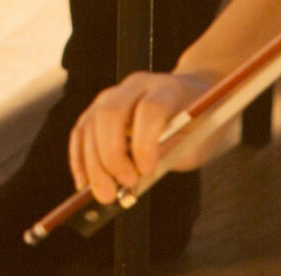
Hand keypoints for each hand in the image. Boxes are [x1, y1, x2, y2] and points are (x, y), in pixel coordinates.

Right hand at [69, 69, 223, 204]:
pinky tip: (84, 182)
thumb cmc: (200, 126)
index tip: (146, 171)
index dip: (145, 141)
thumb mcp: (197, 144)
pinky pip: (82, 130)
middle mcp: (136, 85)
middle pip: (111, 113)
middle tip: (119, 189)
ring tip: (104, 195)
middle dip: (111, 155)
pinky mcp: (99, 107)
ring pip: (91, 123)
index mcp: (169, 90)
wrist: (196, 99)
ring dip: (92, 163)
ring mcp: (114, 93)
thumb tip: (134, 178)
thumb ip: (168, 155)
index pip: (150, 109)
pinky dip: (79, 157)